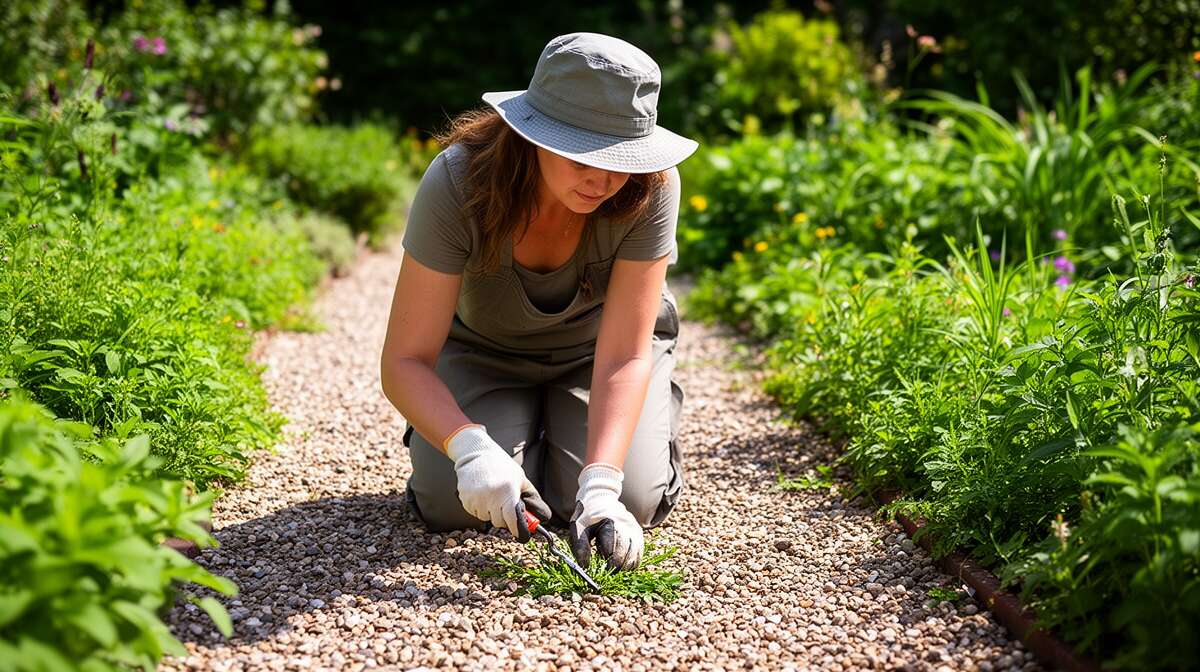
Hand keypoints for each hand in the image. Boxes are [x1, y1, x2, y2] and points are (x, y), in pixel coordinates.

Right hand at [445, 424, 550, 540]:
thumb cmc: (502, 467)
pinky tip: (481, 493)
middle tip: (504, 504)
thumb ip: (530, 497)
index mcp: (508, 490)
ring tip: (491, 494)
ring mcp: (476, 498)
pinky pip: (475, 513)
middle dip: (504, 517)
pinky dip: (479, 508)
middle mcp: (491, 496)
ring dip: (490, 512)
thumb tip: (543, 516)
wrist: (476, 454)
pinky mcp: (465, 499)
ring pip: (486, 518)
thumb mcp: (520, 479)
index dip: (518, 530)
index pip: (513, 519)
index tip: (521, 534)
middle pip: (499, 522)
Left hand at [569, 462, 643, 570]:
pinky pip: (637, 558)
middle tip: (602, 568)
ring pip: (633, 561)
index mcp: (612, 524)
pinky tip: (616, 559)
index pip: (612, 553)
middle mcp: (628, 528)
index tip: (597, 568)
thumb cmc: (588, 515)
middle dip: (613, 568)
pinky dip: (628, 564)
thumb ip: (580, 547)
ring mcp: (636, 532)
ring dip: (621, 568)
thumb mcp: (579, 528)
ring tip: (608, 561)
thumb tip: (585, 568)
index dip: (604, 565)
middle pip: (625, 559)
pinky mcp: (639, 537)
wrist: (601, 499)